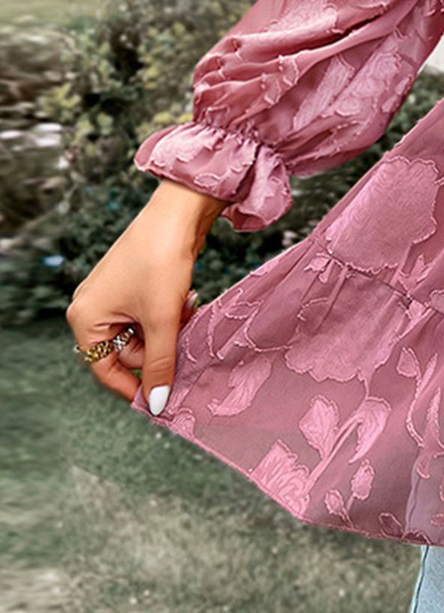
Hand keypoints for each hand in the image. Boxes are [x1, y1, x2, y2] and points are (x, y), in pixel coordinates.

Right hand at [65, 187, 213, 411]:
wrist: (179, 213)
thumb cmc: (161, 262)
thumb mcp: (163, 319)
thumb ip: (160, 364)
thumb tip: (158, 402)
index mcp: (85, 318)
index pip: (105, 369)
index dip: (134, 386)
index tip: (161, 400)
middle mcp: (92, 306)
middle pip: (126, 350)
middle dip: (159, 347)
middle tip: (185, 338)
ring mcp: (113, 294)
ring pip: (143, 332)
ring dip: (168, 329)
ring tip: (187, 310)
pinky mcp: (134, 283)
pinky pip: (150, 313)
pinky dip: (169, 313)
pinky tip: (187, 299)